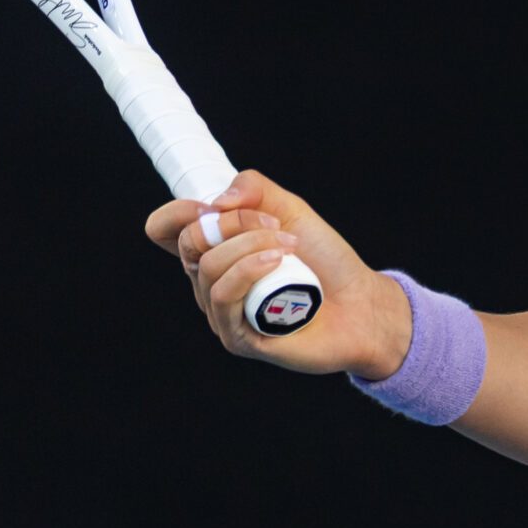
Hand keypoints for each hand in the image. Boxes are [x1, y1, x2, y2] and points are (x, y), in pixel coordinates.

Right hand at [143, 170, 410, 376]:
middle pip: (188, 243)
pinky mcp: (237, 337)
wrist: (361, 304)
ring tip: (289, 247)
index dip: (177, 213)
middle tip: (276, 226)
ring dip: (250, 246)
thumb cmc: (326, 261)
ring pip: (209, 268)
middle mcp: (211, 282)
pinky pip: (223, 296)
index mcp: (216, 251)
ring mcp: (221, 312)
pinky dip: (249, 270)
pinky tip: (278, 264)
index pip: (165, 230)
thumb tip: (216, 200)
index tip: (212, 205)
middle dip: (233, 223)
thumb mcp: (290, 210)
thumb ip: (253, 190)